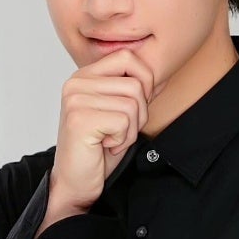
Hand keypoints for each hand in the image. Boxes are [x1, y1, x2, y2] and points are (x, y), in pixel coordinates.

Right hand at [50, 46, 162, 211]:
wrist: (76, 181)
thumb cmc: (98, 148)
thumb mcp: (120, 112)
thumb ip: (135, 90)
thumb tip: (162, 72)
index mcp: (85, 75)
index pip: (128, 57)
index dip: (144, 81)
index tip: (134, 108)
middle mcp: (77, 82)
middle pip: (136, 84)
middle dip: (139, 113)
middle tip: (120, 130)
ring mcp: (76, 99)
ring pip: (132, 103)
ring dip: (130, 129)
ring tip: (111, 139)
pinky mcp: (80, 119)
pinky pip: (124, 121)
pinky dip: (122, 139)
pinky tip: (105, 145)